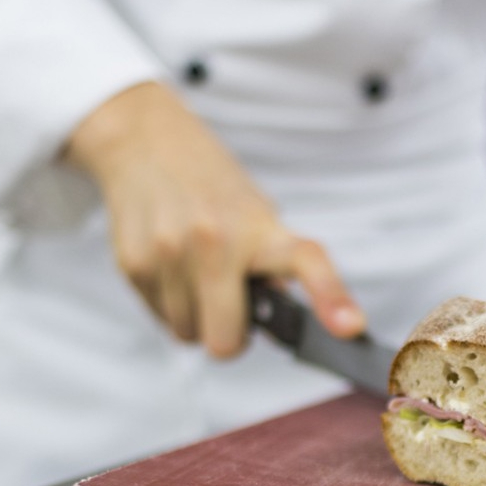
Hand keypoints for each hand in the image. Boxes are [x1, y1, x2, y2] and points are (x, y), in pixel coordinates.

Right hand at [64, 82, 364, 357]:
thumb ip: (272, 269)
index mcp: (262, 229)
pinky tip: (170, 267)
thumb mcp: (258, 216)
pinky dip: (169, 304)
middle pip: (226, 342)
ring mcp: (170, 253)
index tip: (352, 327)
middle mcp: (216, 240)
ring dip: (196, 317)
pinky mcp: (132, 263)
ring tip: (195, 274)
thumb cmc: (214, 190)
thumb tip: (283, 324)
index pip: (306, 262)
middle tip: (230, 304)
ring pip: (189, 335)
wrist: (145, 142)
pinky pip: (160, 319)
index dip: (331, 297)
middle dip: (230, 335)